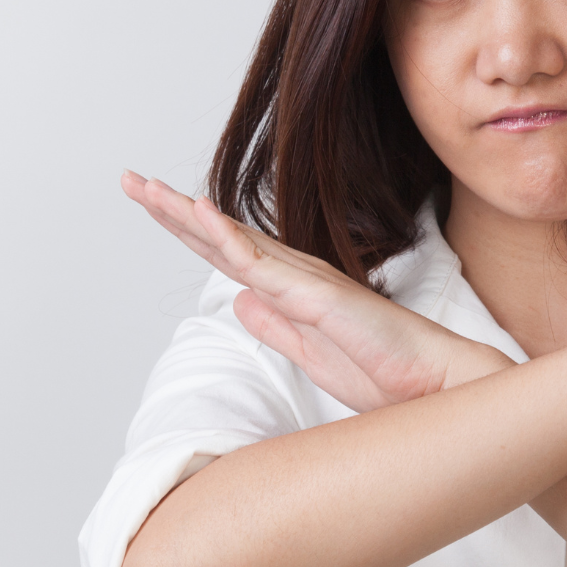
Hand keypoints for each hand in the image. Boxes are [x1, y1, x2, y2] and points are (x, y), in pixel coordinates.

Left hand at [122, 171, 513, 412]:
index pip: (226, 255)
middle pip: (220, 237)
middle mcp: (295, 276)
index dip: (186, 230)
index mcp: (291, 292)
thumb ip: (275, 326)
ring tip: (147, 189)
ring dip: (186, 214)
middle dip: (172, 210)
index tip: (151, 205)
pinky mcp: (317, 295)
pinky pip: (262, 264)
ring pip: (232, 242)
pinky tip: (199, 214)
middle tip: (131, 181)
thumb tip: (239, 301)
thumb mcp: (310, 354)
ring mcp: (305, 282)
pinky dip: (228, 237)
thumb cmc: (386, 373)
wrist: (435, 385)